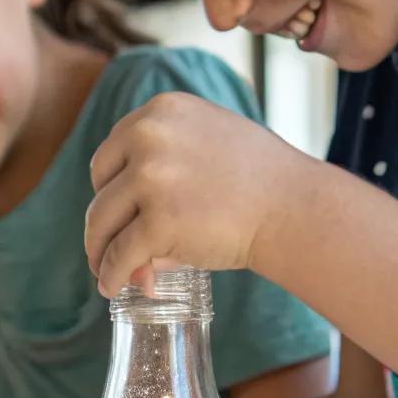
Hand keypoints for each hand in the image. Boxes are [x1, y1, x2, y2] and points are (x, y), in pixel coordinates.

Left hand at [86, 92, 299, 296]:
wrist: (296, 208)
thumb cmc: (262, 182)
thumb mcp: (208, 148)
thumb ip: (164, 173)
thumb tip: (125, 240)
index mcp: (161, 110)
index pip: (112, 151)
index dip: (110, 186)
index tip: (116, 210)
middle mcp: (149, 135)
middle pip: (101, 185)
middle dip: (104, 219)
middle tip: (108, 246)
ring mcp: (151, 177)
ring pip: (102, 221)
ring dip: (100, 250)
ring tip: (108, 271)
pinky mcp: (158, 221)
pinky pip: (119, 254)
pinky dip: (112, 274)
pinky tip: (113, 287)